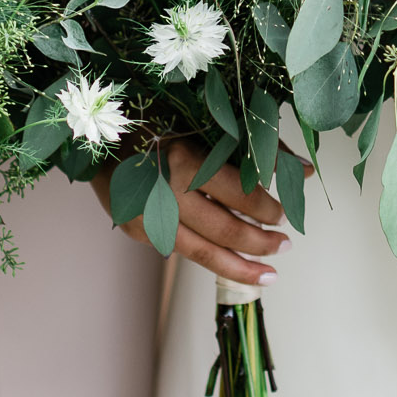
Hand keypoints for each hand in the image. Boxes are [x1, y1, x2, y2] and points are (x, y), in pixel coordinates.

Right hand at [92, 136, 290, 288]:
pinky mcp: (137, 230)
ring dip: (240, 267)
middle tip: (284, 246)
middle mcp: (164, 192)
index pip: (238, 194)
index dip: (266, 208)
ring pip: (203, 253)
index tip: (283, 214)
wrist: (93, 137)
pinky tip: (232, 261)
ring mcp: (148, 216)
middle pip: (224, 229)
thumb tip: (303, 169)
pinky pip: (182, 249)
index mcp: (183, 159)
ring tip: (268, 275)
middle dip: (260, 242)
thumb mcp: (206, 126)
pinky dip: (210, 257)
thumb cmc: (157, 121)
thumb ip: (257, 149)